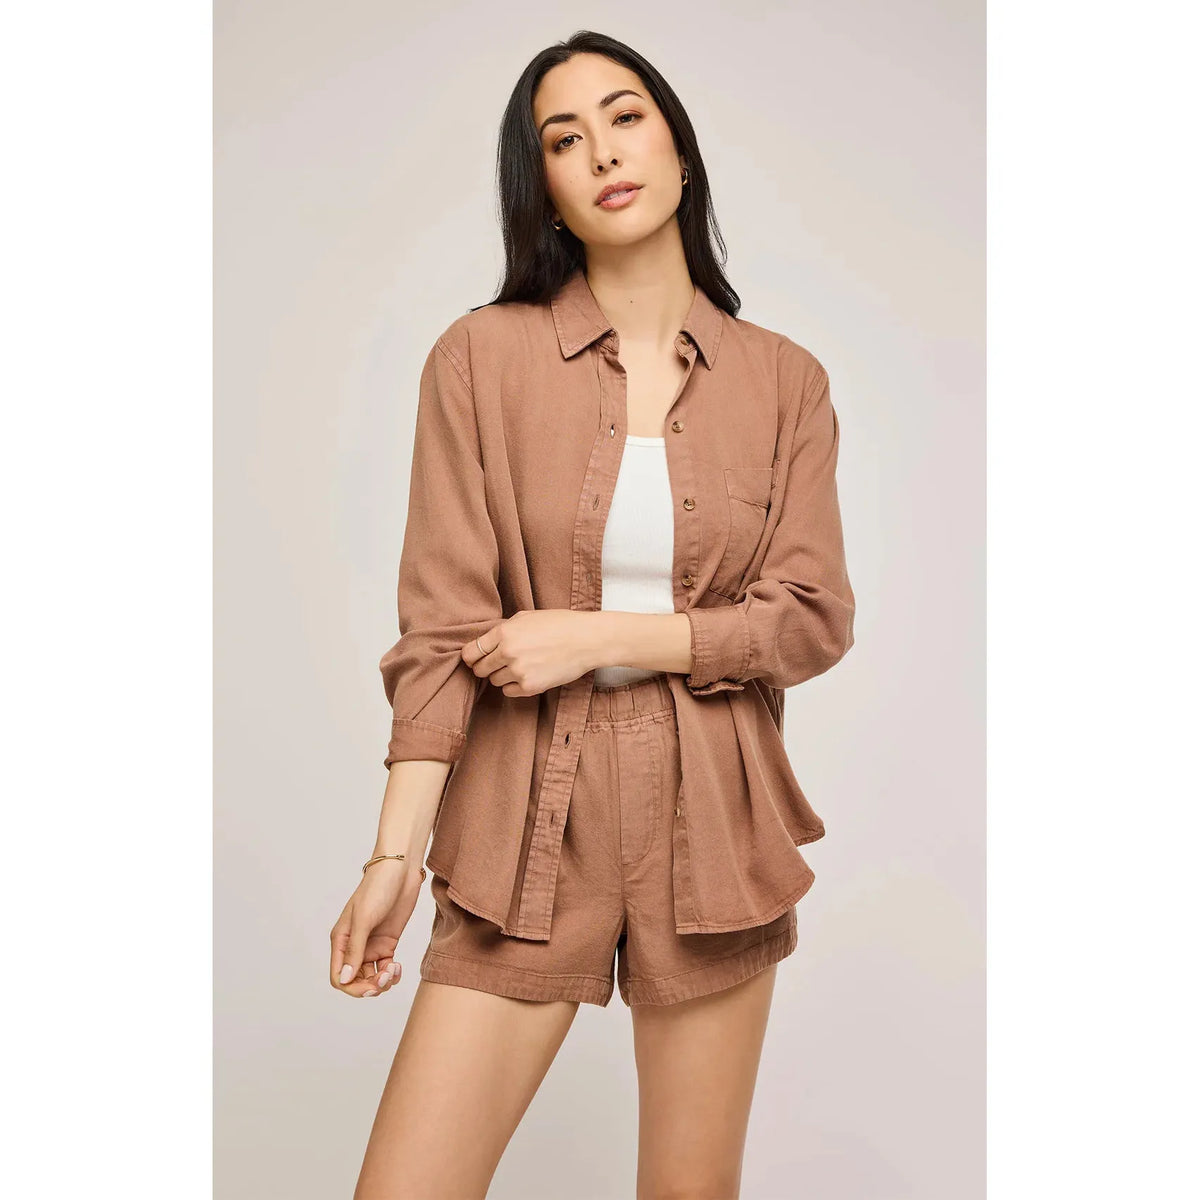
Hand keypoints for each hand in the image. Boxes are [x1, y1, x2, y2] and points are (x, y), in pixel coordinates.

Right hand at [328, 859, 423, 998]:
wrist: (400, 871)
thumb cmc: (377, 889)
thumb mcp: (364, 919)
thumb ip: (354, 950)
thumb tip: (345, 979)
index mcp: (340, 940)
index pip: (339, 977)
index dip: (353, 988)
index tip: (371, 987)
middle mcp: (354, 946)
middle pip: (355, 981)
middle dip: (370, 986)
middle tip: (386, 978)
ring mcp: (372, 945)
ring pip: (372, 977)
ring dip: (383, 982)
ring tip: (394, 970)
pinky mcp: (388, 942)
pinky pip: (386, 968)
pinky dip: (392, 973)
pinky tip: (398, 967)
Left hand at [461, 609, 598, 697]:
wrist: (586, 640)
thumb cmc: (559, 625)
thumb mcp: (527, 617)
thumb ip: (504, 629)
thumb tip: (485, 642)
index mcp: (504, 632)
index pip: (471, 652)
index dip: (471, 657)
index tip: (474, 659)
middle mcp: (507, 652)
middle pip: (480, 669)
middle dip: (486, 667)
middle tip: (498, 664)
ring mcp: (518, 671)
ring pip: (494, 681)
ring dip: (502, 676)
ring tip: (520, 666)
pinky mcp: (530, 687)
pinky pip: (509, 692)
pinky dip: (514, 686)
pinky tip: (527, 675)